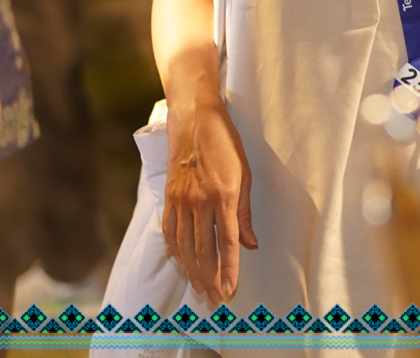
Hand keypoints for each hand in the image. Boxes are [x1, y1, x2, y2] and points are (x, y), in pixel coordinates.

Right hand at [164, 96, 257, 305]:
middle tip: (216, 299)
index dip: (230, 269)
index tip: (231, 289)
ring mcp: (181, 202)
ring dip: (193, 270)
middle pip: (205, 251)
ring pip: (185, 246)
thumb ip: (245, 213)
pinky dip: (176, 251)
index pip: (228, 243)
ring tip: (201, 289)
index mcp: (224, 196)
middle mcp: (200, 203)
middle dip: (211, 278)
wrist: (194, 120)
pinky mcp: (168, 199)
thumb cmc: (225, 145)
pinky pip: (170, 232)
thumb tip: (250, 244)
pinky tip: (182, 263)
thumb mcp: (245, 175)